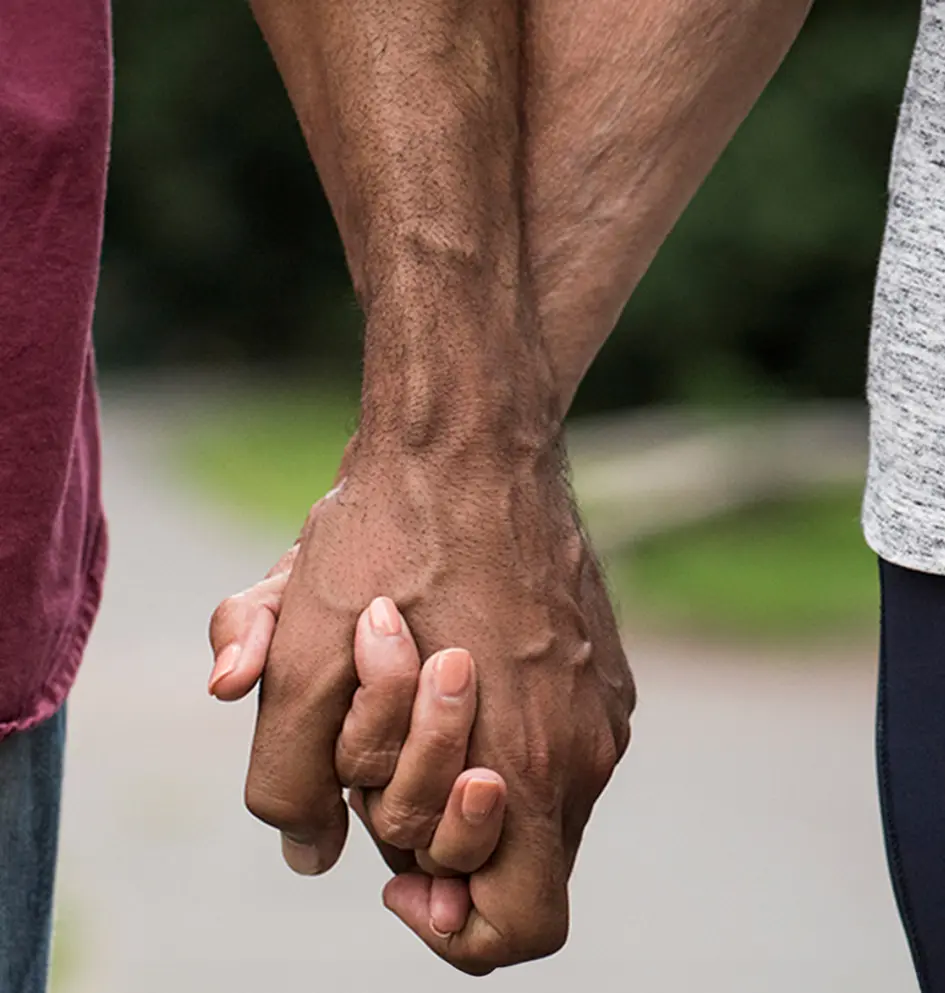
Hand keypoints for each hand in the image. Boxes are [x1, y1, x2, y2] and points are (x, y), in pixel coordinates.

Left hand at [241, 434, 634, 973]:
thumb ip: (287, 780)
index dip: (451, 925)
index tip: (396, 870)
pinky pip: (548, 731)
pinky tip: (451, 641)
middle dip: (426, 816)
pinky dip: (493, 721)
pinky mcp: (601, 660)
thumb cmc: (389, 540)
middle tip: (381, 737)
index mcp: (531, 766)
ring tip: (409, 665)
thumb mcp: (303, 659)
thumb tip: (308, 854)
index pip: (521, 926)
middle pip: (508, 852)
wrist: (469, 436)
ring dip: (453, 756)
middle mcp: (587, 745)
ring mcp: (603, 698)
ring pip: (525, 786)